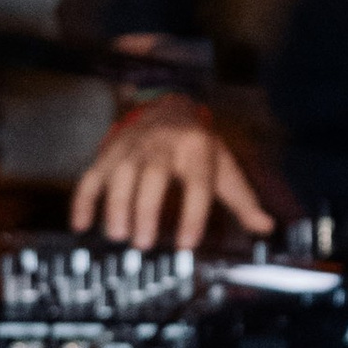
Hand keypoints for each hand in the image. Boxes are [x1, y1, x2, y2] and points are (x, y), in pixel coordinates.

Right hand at [70, 97, 273, 252]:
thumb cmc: (198, 145)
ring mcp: (133, 146)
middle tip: (144, 243)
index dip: (192, 214)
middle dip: (146, 209)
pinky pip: (92, 173)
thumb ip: (242, 199)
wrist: (168, 104)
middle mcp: (164, 144)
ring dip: (116, 205)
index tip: (186, 243)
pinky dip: (84, 198)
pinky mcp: (109, 151)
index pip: (197, 182)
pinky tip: (81, 224)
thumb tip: (266, 226)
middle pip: (153, 175)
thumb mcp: (224, 166)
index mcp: (198, 148)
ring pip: (120, 173)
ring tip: (118, 235)